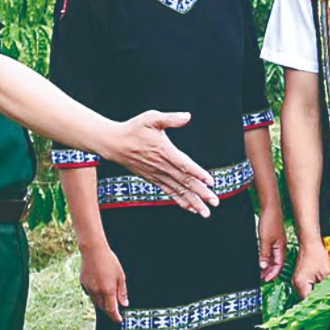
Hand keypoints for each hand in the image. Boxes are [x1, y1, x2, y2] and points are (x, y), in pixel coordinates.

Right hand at [79, 243, 127, 323]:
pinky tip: (99, 288)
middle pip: (103, 308)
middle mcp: (97, 292)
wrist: (93, 251)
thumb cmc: (108, 261)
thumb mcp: (120, 276)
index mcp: (108, 290)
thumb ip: (122, 292)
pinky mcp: (83, 284)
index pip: (111, 310)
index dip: (115, 317)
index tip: (119, 320)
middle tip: (115, 310)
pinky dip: (95, 295)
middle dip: (109, 311)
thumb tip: (124, 304)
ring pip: (96, 302)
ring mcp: (88, 288)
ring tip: (108, 299)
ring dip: (102, 304)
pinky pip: (90, 294)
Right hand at [102, 109, 216, 215]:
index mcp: (164, 151)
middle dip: (201, 193)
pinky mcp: (153, 179)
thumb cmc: (133, 129)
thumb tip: (187, 116)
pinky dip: (180, 200)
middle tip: (215, 202)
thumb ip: (170, 118)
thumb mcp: (151, 118)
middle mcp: (162, 166)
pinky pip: (169, 192)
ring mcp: (157, 175)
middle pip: (185, 182)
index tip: (211, 182)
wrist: (114, 143)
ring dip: (193, 202)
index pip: (184, 165)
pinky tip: (191, 208)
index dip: (198, 173)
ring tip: (205, 212)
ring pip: (178, 190)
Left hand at [258, 221, 286, 282]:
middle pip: (277, 263)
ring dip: (267, 265)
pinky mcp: (274, 238)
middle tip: (262, 278)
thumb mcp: (264, 240)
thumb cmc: (270, 221)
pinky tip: (262, 259)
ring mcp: (278, 242)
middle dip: (270, 272)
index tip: (265, 279)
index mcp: (281, 248)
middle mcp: (281, 246)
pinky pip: (271, 252)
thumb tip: (263, 266)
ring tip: (261, 271)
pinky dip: (266, 258)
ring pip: (274, 258)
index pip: (278, 266)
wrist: (270, 208)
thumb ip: (264, 254)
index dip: (272, 274)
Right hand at [292, 240, 329, 297]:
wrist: (310, 241)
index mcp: (300, 284)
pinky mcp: (301, 278)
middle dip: (320, 299)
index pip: (310, 301)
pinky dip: (316, 288)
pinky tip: (324, 286)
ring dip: (318, 293)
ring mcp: (297, 282)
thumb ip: (329, 286)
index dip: (320, 303)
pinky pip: (309, 287)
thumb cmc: (316, 254)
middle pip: (309, 298)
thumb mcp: (326, 272)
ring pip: (309, 293)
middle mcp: (296, 285)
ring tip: (329, 294)